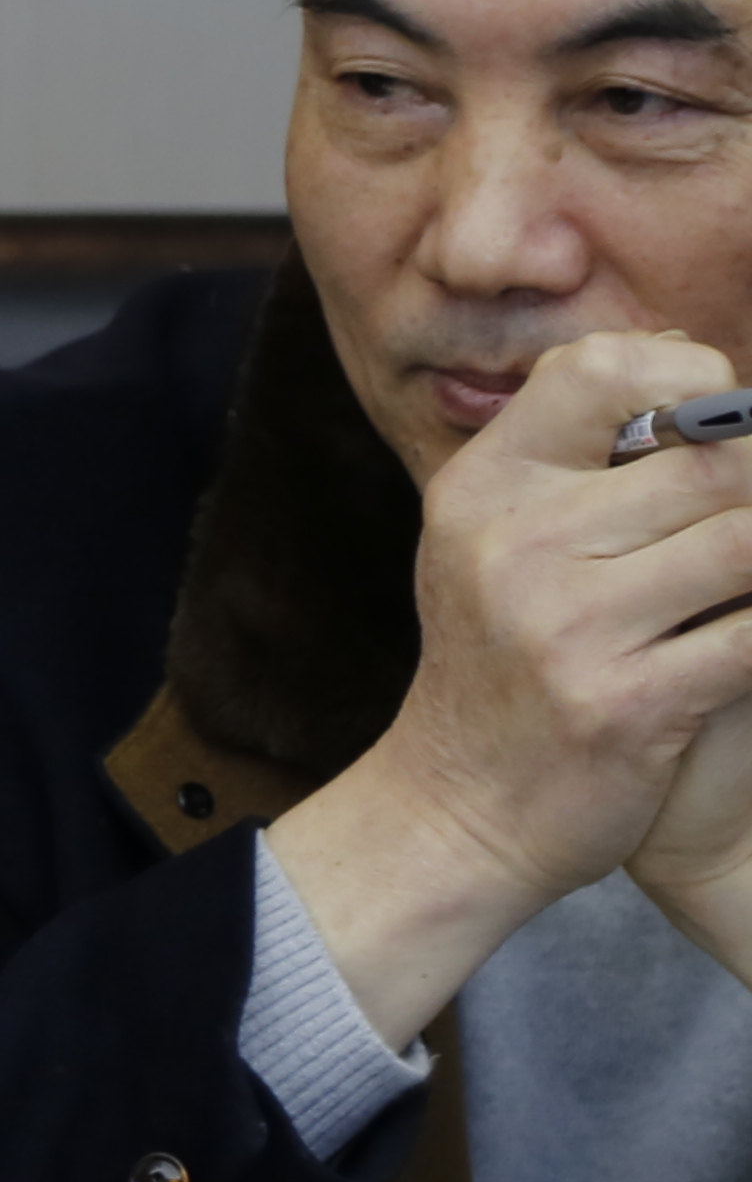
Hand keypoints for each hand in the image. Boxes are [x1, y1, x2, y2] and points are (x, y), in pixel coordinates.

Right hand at [272, 328, 751, 1038]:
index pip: (600, 370)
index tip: (716, 421)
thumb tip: (709, 383)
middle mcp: (514, 544)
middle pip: (710, 461)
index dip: (691, 376)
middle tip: (742, 522)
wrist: (460, 811)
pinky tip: (747, 632)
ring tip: (742, 580)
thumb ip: (575, 464)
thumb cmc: (502, 664)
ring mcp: (569, 625)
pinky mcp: (629, 700)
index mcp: (482, 488)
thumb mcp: (491, 544)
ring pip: (747, 542)